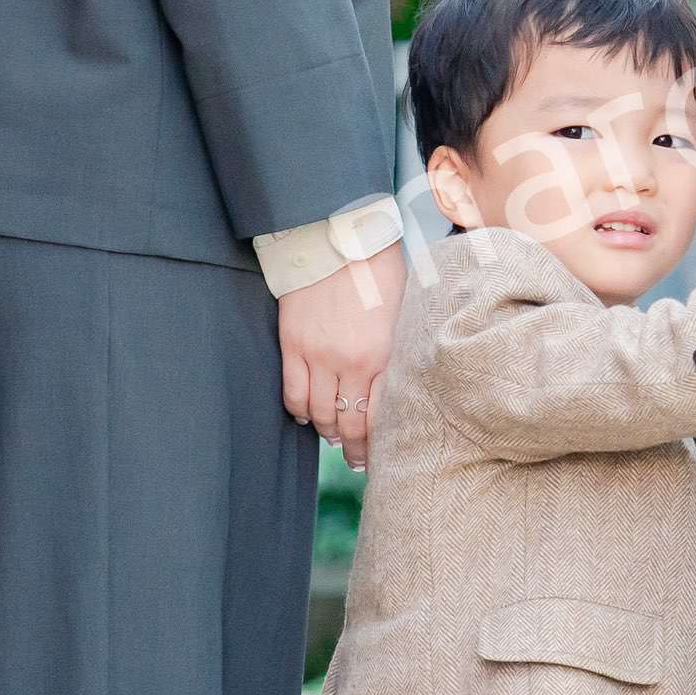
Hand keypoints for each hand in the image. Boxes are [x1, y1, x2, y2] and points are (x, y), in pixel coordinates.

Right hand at [279, 243, 404, 469]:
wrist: (337, 234)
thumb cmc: (378, 267)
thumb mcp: (403, 310)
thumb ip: (399, 349)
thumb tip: (400, 382)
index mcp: (384, 354)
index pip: (382, 417)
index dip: (380, 444)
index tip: (382, 457)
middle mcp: (351, 362)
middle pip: (350, 423)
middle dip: (354, 449)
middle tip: (357, 460)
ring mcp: (318, 355)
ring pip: (320, 414)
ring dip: (326, 431)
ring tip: (333, 437)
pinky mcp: (292, 345)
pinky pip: (292, 393)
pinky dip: (299, 411)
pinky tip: (306, 415)